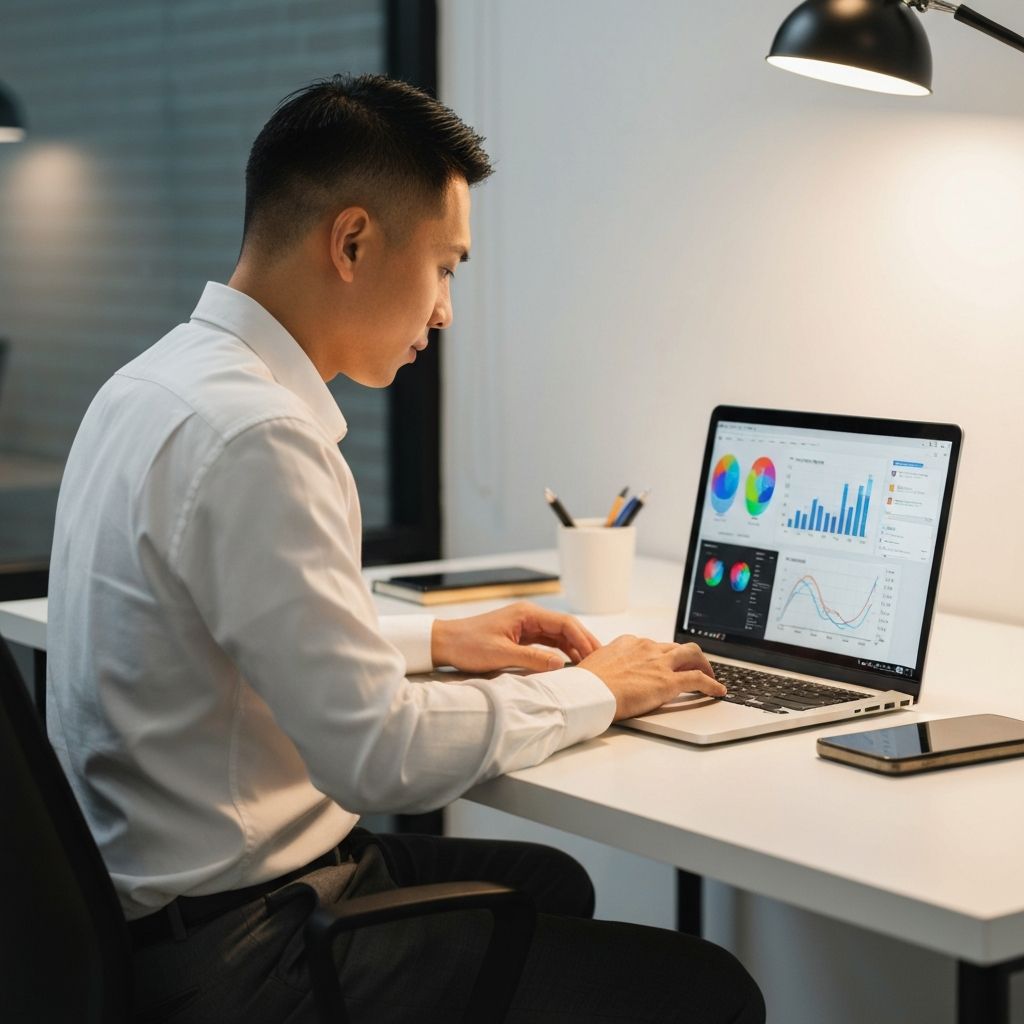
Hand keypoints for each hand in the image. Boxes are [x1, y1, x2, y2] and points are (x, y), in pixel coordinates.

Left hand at [431, 602, 601, 673]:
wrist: (444, 642)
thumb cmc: (468, 645)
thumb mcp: (501, 655)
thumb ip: (533, 659)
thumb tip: (562, 664)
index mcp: (527, 614)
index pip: (565, 623)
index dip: (583, 638)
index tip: (596, 654)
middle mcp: (529, 616)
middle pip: (565, 628)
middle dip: (584, 642)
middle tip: (601, 660)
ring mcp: (525, 626)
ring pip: (558, 635)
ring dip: (574, 648)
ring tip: (590, 664)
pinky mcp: (520, 636)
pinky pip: (547, 643)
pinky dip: (560, 652)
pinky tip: (570, 663)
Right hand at [577, 636, 724, 720]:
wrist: (588, 692)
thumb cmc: (586, 684)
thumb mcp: (595, 666)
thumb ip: (608, 666)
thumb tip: (604, 676)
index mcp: (628, 642)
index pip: (654, 645)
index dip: (663, 655)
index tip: (666, 663)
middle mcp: (646, 647)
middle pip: (676, 647)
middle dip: (688, 657)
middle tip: (695, 667)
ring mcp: (659, 663)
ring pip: (692, 655)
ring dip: (704, 665)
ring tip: (711, 676)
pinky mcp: (668, 681)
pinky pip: (698, 679)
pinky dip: (712, 684)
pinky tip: (719, 691)